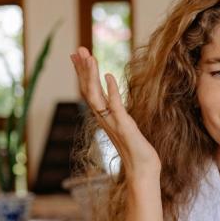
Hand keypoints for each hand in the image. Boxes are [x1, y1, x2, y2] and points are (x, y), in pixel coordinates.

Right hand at [70, 47, 160, 179]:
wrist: (142, 171)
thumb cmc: (137, 152)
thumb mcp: (125, 127)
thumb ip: (118, 114)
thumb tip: (114, 101)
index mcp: (105, 118)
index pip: (89, 91)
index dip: (83, 73)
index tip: (77, 56)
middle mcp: (104, 119)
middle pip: (88, 90)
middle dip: (83, 69)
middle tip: (77, 49)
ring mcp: (113, 123)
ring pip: (96, 96)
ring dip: (91, 76)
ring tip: (89, 57)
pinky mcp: (124, 127)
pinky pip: (115, 106)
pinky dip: (111, 90)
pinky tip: (109, 76)